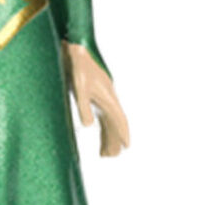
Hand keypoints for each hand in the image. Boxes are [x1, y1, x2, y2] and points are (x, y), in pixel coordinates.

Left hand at [64, 42, 130, 156]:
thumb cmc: (79, 66)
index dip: (123, 133)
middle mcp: (109, 97)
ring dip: (108, 134)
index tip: (127, 146)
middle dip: (114, 139)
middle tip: (112, 156)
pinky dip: (101, 124)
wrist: (77, 48)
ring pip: (109, 119)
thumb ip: (84, 106)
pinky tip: (95, 130)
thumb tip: (88, 126)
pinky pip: (102, 113)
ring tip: (105, 151)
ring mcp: (103, 95)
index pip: (119, 119)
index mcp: (108, 96)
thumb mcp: (79, 87)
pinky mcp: (95, 92)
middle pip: (115, 122)